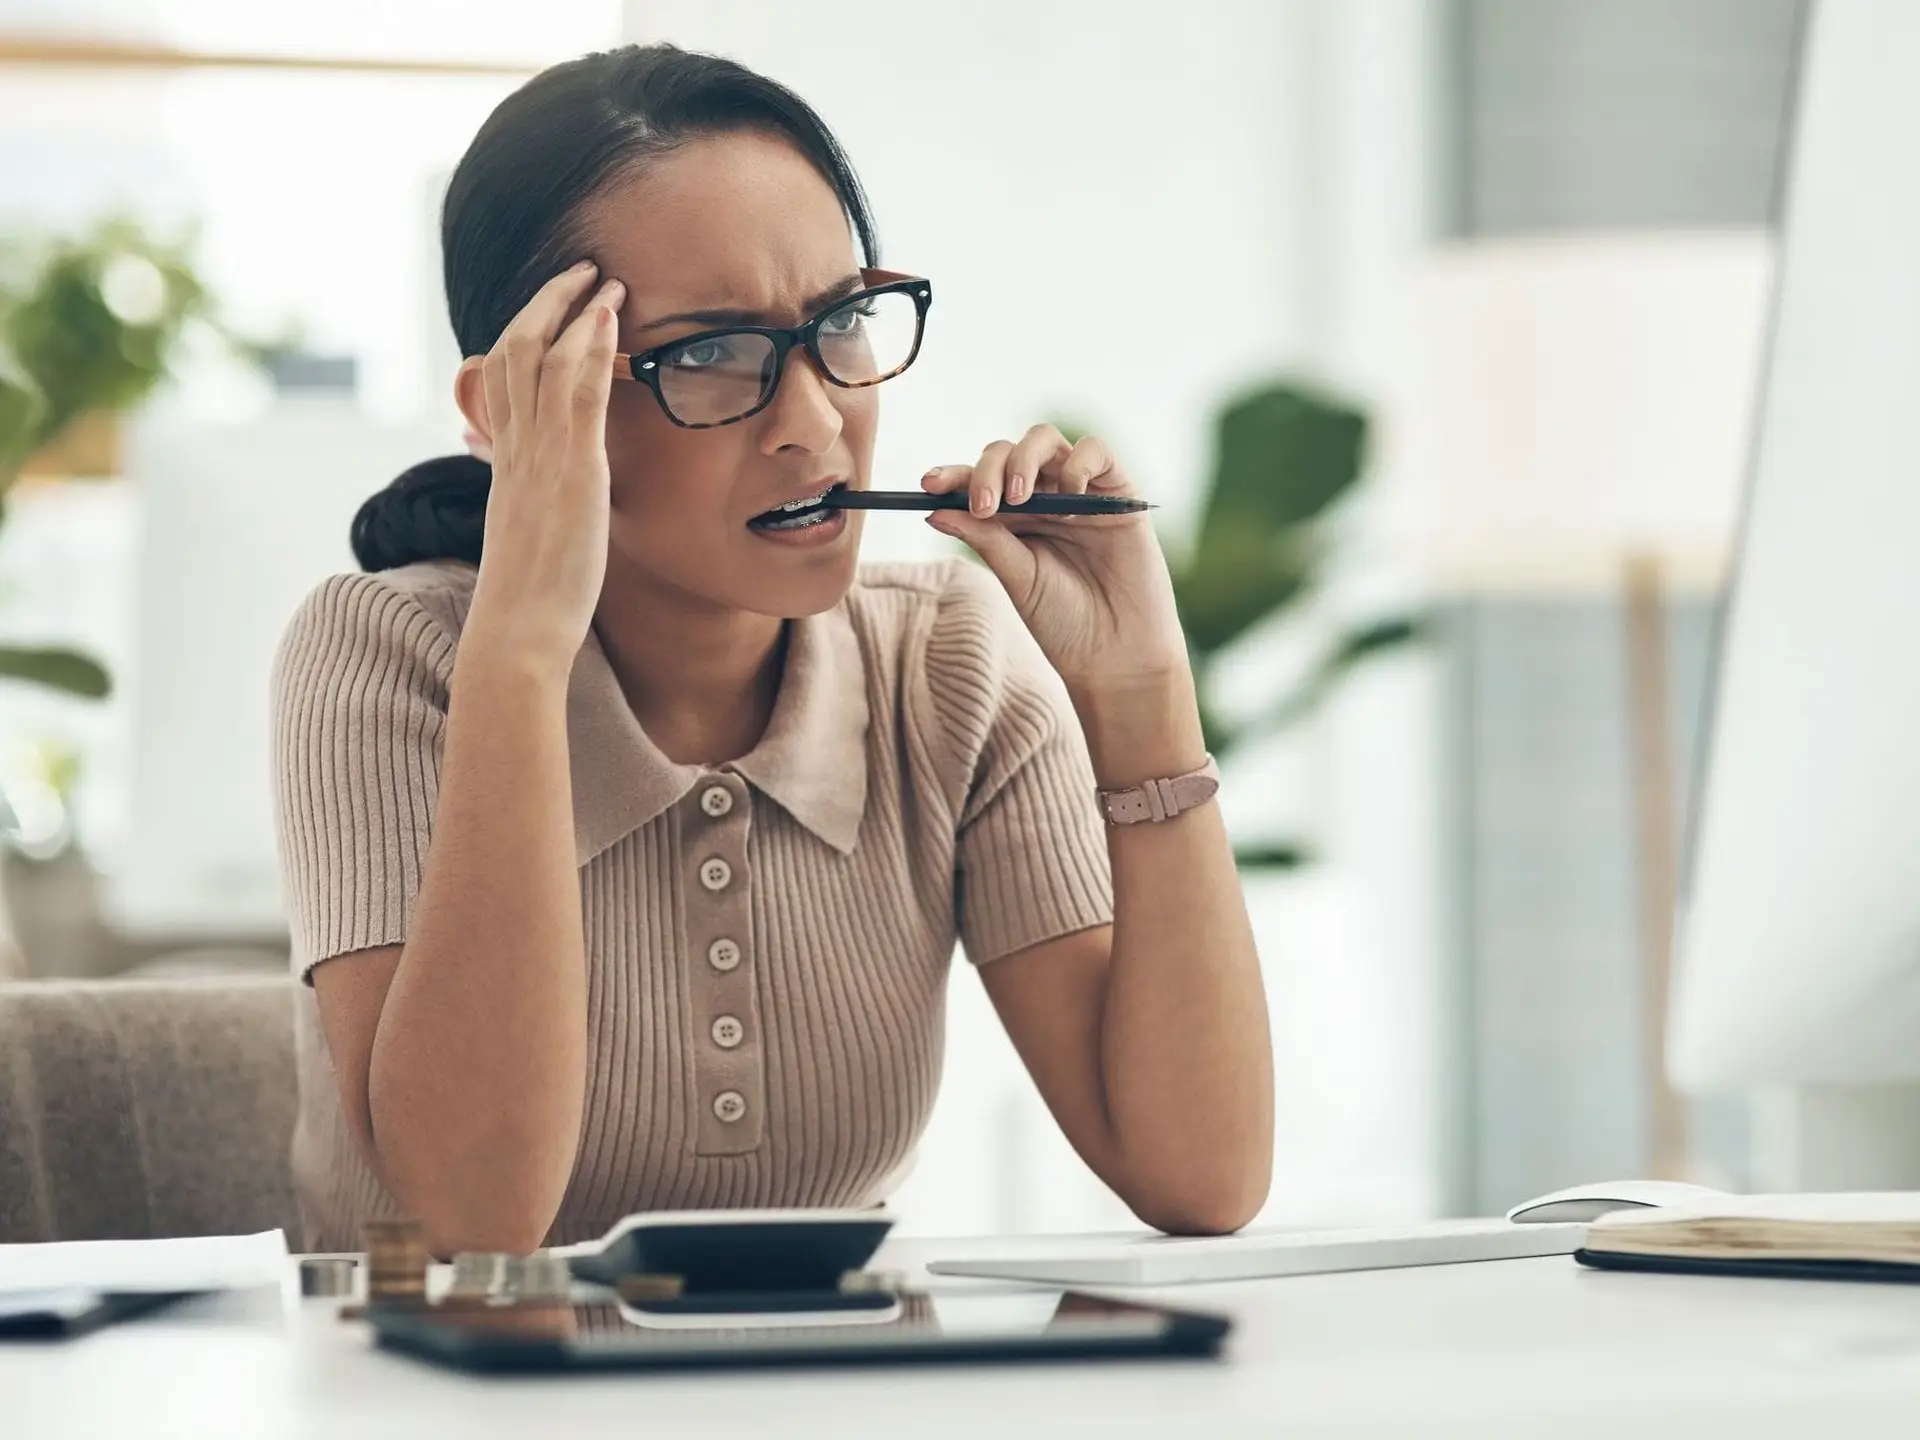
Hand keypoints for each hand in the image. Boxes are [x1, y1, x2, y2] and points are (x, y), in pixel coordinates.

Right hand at [463, 261, 623, 674]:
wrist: (518, 630)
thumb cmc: (531, 599)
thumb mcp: (530, 539)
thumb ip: (532, 504)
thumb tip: (533, 494)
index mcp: (506, 463)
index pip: (504, 378)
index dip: (525, 333)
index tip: (552, 309)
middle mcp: (515, 449)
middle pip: (515, 350)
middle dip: (546, 303)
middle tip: (579, 272)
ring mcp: (539, 455)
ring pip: (542, 357)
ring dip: (573, 309)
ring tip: (602, 278)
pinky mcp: (570, 470)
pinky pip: (576, 390)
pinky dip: (591, 345)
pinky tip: (609, 314)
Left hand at [923, 425, 1190, 690]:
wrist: (1116, 653)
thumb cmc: (1065, 621)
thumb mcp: (1017, 577)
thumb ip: (985, 539)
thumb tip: (934, 510)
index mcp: (1013, 518)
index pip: (977, 483)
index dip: (952, 476)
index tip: (928, 485)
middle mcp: (1044, 497)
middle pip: (1006, 453)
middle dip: (986, 471)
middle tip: (983, 506)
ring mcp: (1080, 491)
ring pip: (1045, 439)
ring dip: (1023, 459)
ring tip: (1019, 498)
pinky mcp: (1119, 491)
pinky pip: (1096, 450)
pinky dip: (1077, 463)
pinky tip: (1071, 499)